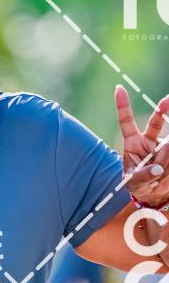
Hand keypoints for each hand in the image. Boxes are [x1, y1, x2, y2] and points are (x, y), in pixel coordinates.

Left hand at [115, 85, 168, 206]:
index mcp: (133, 142)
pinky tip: (165, 174)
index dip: (123, 106)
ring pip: (168, 146)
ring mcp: (164, 145)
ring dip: (164, 161)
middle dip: (163, 109)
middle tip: (168, 100)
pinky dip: (168, 166)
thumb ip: (143, 176)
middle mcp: (149, 139)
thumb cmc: (138, 184)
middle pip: (156, 121)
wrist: (153, 193)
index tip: (119, 88)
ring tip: (160, 176)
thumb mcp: (134, 182)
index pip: (126, 121)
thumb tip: (158, 169)